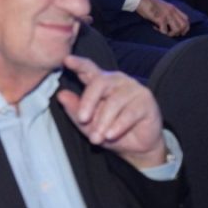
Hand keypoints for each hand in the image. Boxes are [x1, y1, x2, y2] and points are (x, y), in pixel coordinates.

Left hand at [56, 55, 166, 169]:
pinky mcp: (146, 101)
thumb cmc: (110, 131)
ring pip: (113, 102)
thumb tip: (61, 95)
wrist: (137, 147)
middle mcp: (117, 80)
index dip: (78, 64)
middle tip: (82, 119)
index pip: (88, 68)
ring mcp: (133, 88)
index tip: (66, 60)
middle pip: (99, 83)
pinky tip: (110, 135)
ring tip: (96, 138)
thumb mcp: (87, 124)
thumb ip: (74, 109)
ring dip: (103, 122)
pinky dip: (117, 126)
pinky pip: (129, 113)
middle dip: (88, 102)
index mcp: (100, 81)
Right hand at [135, 0, 189, 37]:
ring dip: (171, 34)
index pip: (186, 19)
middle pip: (184, 25)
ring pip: (177, 29)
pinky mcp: (160, 19)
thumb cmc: (147, 2)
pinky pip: (165, 30)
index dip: (185, 27)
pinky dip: (160, 32)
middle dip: (179, 32)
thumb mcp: (161, 5)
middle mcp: (172, 11)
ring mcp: (167, 15)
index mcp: (173, 8)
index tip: (180, 32)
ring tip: (163, 32)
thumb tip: (168, 21)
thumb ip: (167, 11)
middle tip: (171, 33)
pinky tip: (154, 28)